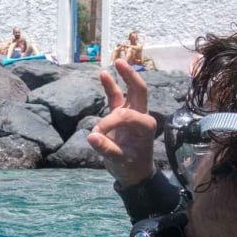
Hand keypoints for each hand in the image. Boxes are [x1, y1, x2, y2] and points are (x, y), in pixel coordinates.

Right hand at [88, 59, 156, 187]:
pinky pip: (116, 99)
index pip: (124, 115)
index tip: (96, 135)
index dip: (108, 123)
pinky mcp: (122, 116)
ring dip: (123, 77)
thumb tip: (91, 136)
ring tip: (117, 62)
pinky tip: (104, 74)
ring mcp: (132, 114)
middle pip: (139, 91)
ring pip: (129, 92)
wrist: (134, 174)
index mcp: (146, 126)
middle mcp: (141, 116)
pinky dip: (111, 87)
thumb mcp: (120, 162)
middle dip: (131, 77)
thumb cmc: (130, 167)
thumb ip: (106, 148)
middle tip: (121, 63)